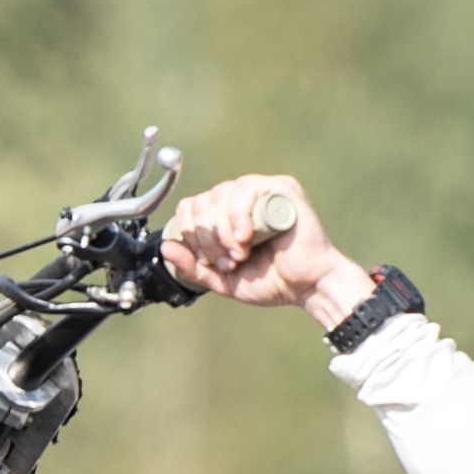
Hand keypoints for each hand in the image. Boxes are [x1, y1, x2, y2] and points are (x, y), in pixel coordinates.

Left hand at [162, 173, 374, 327]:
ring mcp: (261, 190)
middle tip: (230, 261)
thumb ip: (193, 267)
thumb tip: (166, 247)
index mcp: (226, 215)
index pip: (191, 208)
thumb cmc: (272, 281)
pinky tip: (249, 238)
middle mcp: (241, 198)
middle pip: (201, 202)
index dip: (192, 235)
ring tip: (242, 254)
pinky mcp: (280, 188)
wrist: (307, 286)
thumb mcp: (222, 280)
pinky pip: (244, 190)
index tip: (211, 261)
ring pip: (219, 196)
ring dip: (223, 232)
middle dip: (208, 238)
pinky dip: (239, 217)